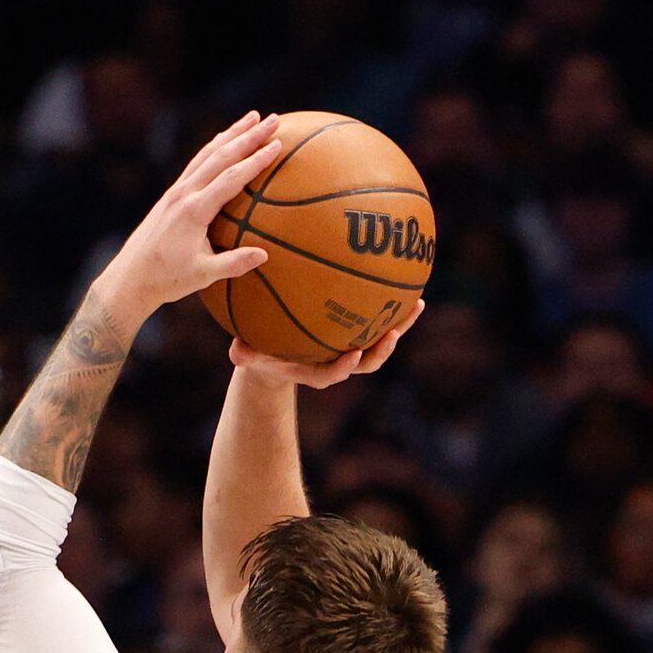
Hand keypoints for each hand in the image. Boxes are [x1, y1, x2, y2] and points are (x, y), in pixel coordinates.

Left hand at [93, 110, 282, 326]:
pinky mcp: (170, 195)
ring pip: (206, 154)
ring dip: (231, 134)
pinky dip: (213, 148)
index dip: (255, 160)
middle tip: (274, 119)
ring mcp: (175, 192)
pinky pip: (196, 164)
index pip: (230, 178)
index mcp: (193, 211)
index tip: (277, 144)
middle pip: (220, 156)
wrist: (129, 279)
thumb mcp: (202, 276)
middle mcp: (183, 194)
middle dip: (248, 135)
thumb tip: (264, 255)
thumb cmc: (166, 280)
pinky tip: (225, 140)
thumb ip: (233, 264)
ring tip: (253, 117)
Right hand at [230, 297, 423, 388]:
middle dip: (383, 350)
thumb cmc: (262, 353)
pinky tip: (404, 279)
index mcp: (314, 370)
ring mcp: (350, 347)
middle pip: (367, 361)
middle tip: (393, 334)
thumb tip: (235, 348)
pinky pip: (376, 319)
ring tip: (416, 304)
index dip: (343, 367)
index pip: (331, 374)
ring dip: (400, 326)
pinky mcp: (356, 333)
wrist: (276, 356)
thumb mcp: (248, 354)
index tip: (353, 354)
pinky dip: (391, 305)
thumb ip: (244, 354)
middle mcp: (337, 361)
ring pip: (380, 340)